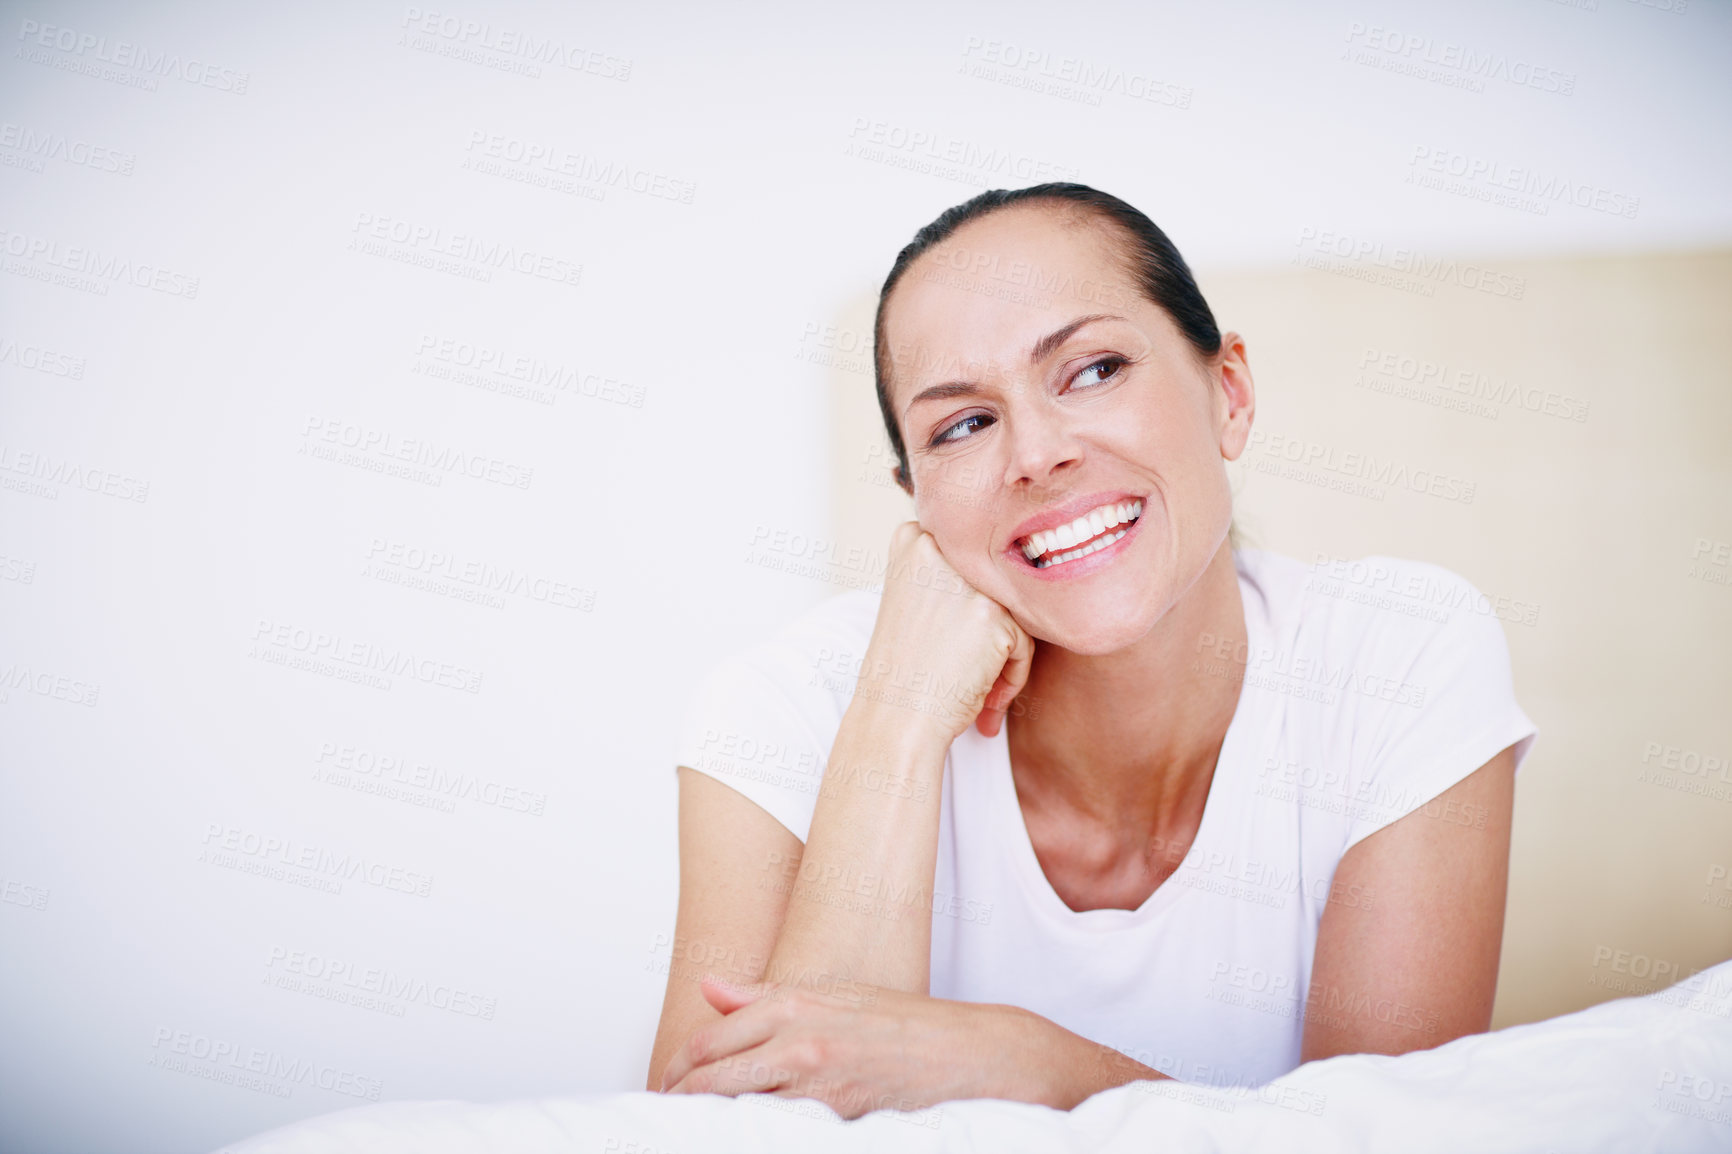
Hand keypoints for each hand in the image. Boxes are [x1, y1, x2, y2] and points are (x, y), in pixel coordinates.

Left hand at [659, 973, 1026, 1118]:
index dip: (677, 1069)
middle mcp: (798, 1039)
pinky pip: (776, 1132)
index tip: (666, 1085)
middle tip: (666, 1116)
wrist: (967, 1052)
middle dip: (679, 1102)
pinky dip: (751, 1135)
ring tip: (692, 1131)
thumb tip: (709, 988)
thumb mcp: (832, 994)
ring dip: (708, 1124)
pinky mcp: (837, 1117)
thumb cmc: (901, 1023)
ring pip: (734, 1111)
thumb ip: (761, 997)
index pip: (707, 1040)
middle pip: (709, 1081)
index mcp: (792, 1004)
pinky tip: (744, 1137)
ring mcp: (816, 1082)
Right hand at [860, 521, 1033, 742]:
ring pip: (1014, 611)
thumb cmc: (904, 672)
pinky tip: (986, 701)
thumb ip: (953, 576)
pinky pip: (1024, 643)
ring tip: (982, 694)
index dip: (973, 603)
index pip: (974, 556)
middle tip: (969, 670)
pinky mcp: (991, 613)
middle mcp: (938, 548)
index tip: (957, 639)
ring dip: (1005, 657)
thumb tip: (1022, 559)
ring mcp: (965, 579)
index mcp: (913, 537)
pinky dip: (1013, 676)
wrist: (894, 720)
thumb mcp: (916, 601)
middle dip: (993, 630)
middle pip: (995, 583)